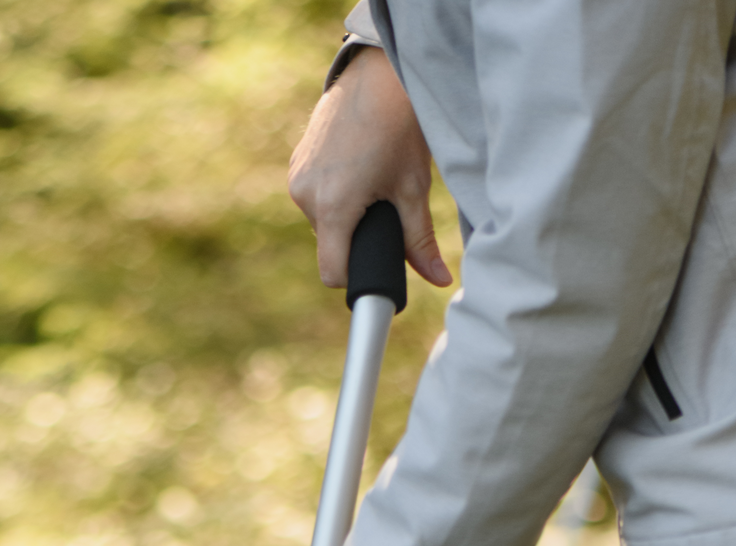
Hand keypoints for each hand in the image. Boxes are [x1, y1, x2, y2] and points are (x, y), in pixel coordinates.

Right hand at [288, 44, 451, 290]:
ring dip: (343, 216)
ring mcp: (297, 178)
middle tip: (382, 208)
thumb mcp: (412, 190)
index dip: (355, 276)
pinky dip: (332, 196)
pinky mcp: (295, 163)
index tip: (375, 263)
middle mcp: (306, 195)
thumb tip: (440, 281)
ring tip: (369, 184)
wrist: (378, 74)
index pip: (332, 273)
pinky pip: (312, 198)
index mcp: (334, 207)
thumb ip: (420, 242)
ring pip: (321, 222)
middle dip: (354, 238)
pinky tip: (354, 172)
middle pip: (329, 246)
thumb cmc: (398, 128)